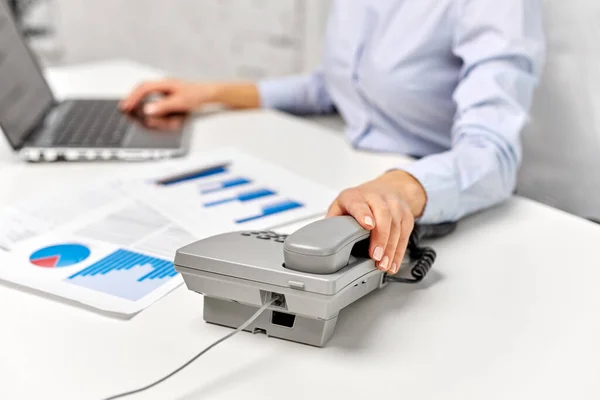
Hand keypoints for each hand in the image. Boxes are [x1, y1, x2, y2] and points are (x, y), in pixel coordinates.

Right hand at [119, 79, 259, 116]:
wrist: (211, 93)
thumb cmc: (198, 95)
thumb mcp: (180, 102)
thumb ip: (163, 106)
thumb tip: (147, 110)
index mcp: (165, 83)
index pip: (144, 88)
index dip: (133, 97)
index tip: (126, 106)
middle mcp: (165, 84)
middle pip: (143, 88)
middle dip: (132, 97)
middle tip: (124, 107)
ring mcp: (168, 89)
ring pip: (148, 91)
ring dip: (139, 98)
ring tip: (131, 106)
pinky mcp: (172, 94)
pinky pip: (155, 95)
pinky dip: (147, 100)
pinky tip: (147, 107)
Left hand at [326, 170, 426, 274]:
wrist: (387, 189)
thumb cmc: (361, 200)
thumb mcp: (341, 205)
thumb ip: (333, 220)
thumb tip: (324, 239)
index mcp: (356, 196)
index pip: (360, 203)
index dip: (364, 214)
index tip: (368, 225)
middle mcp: (377, 198)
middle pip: (383, 215)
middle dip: (380, 237)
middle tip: (375, 256)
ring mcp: (394, 205)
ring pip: (396, 226)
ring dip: (390, 248)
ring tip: (382, 265)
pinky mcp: (406, 216)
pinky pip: (405, 234)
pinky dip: (399, 251)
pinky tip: (392, 263)